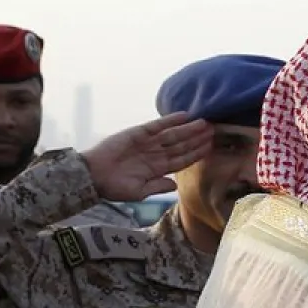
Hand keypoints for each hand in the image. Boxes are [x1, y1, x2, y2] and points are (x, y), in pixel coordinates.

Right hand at [82, 113, 214, 201]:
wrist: (93, 177)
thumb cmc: (114, 187)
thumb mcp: (140, 192)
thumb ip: (158, 186)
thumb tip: (175, 184)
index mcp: (158, 168)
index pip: (183, 159)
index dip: (197, 153)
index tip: (211, 147)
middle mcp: (156, 154)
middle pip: (182, 145)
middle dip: (198, 138)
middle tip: (215, 130)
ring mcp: (147, 143)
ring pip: (173, 135)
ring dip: (189, 129)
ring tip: (205, 123)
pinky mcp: (137, 133)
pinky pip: (157, 126)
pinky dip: (170, 120)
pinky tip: (184, 116)